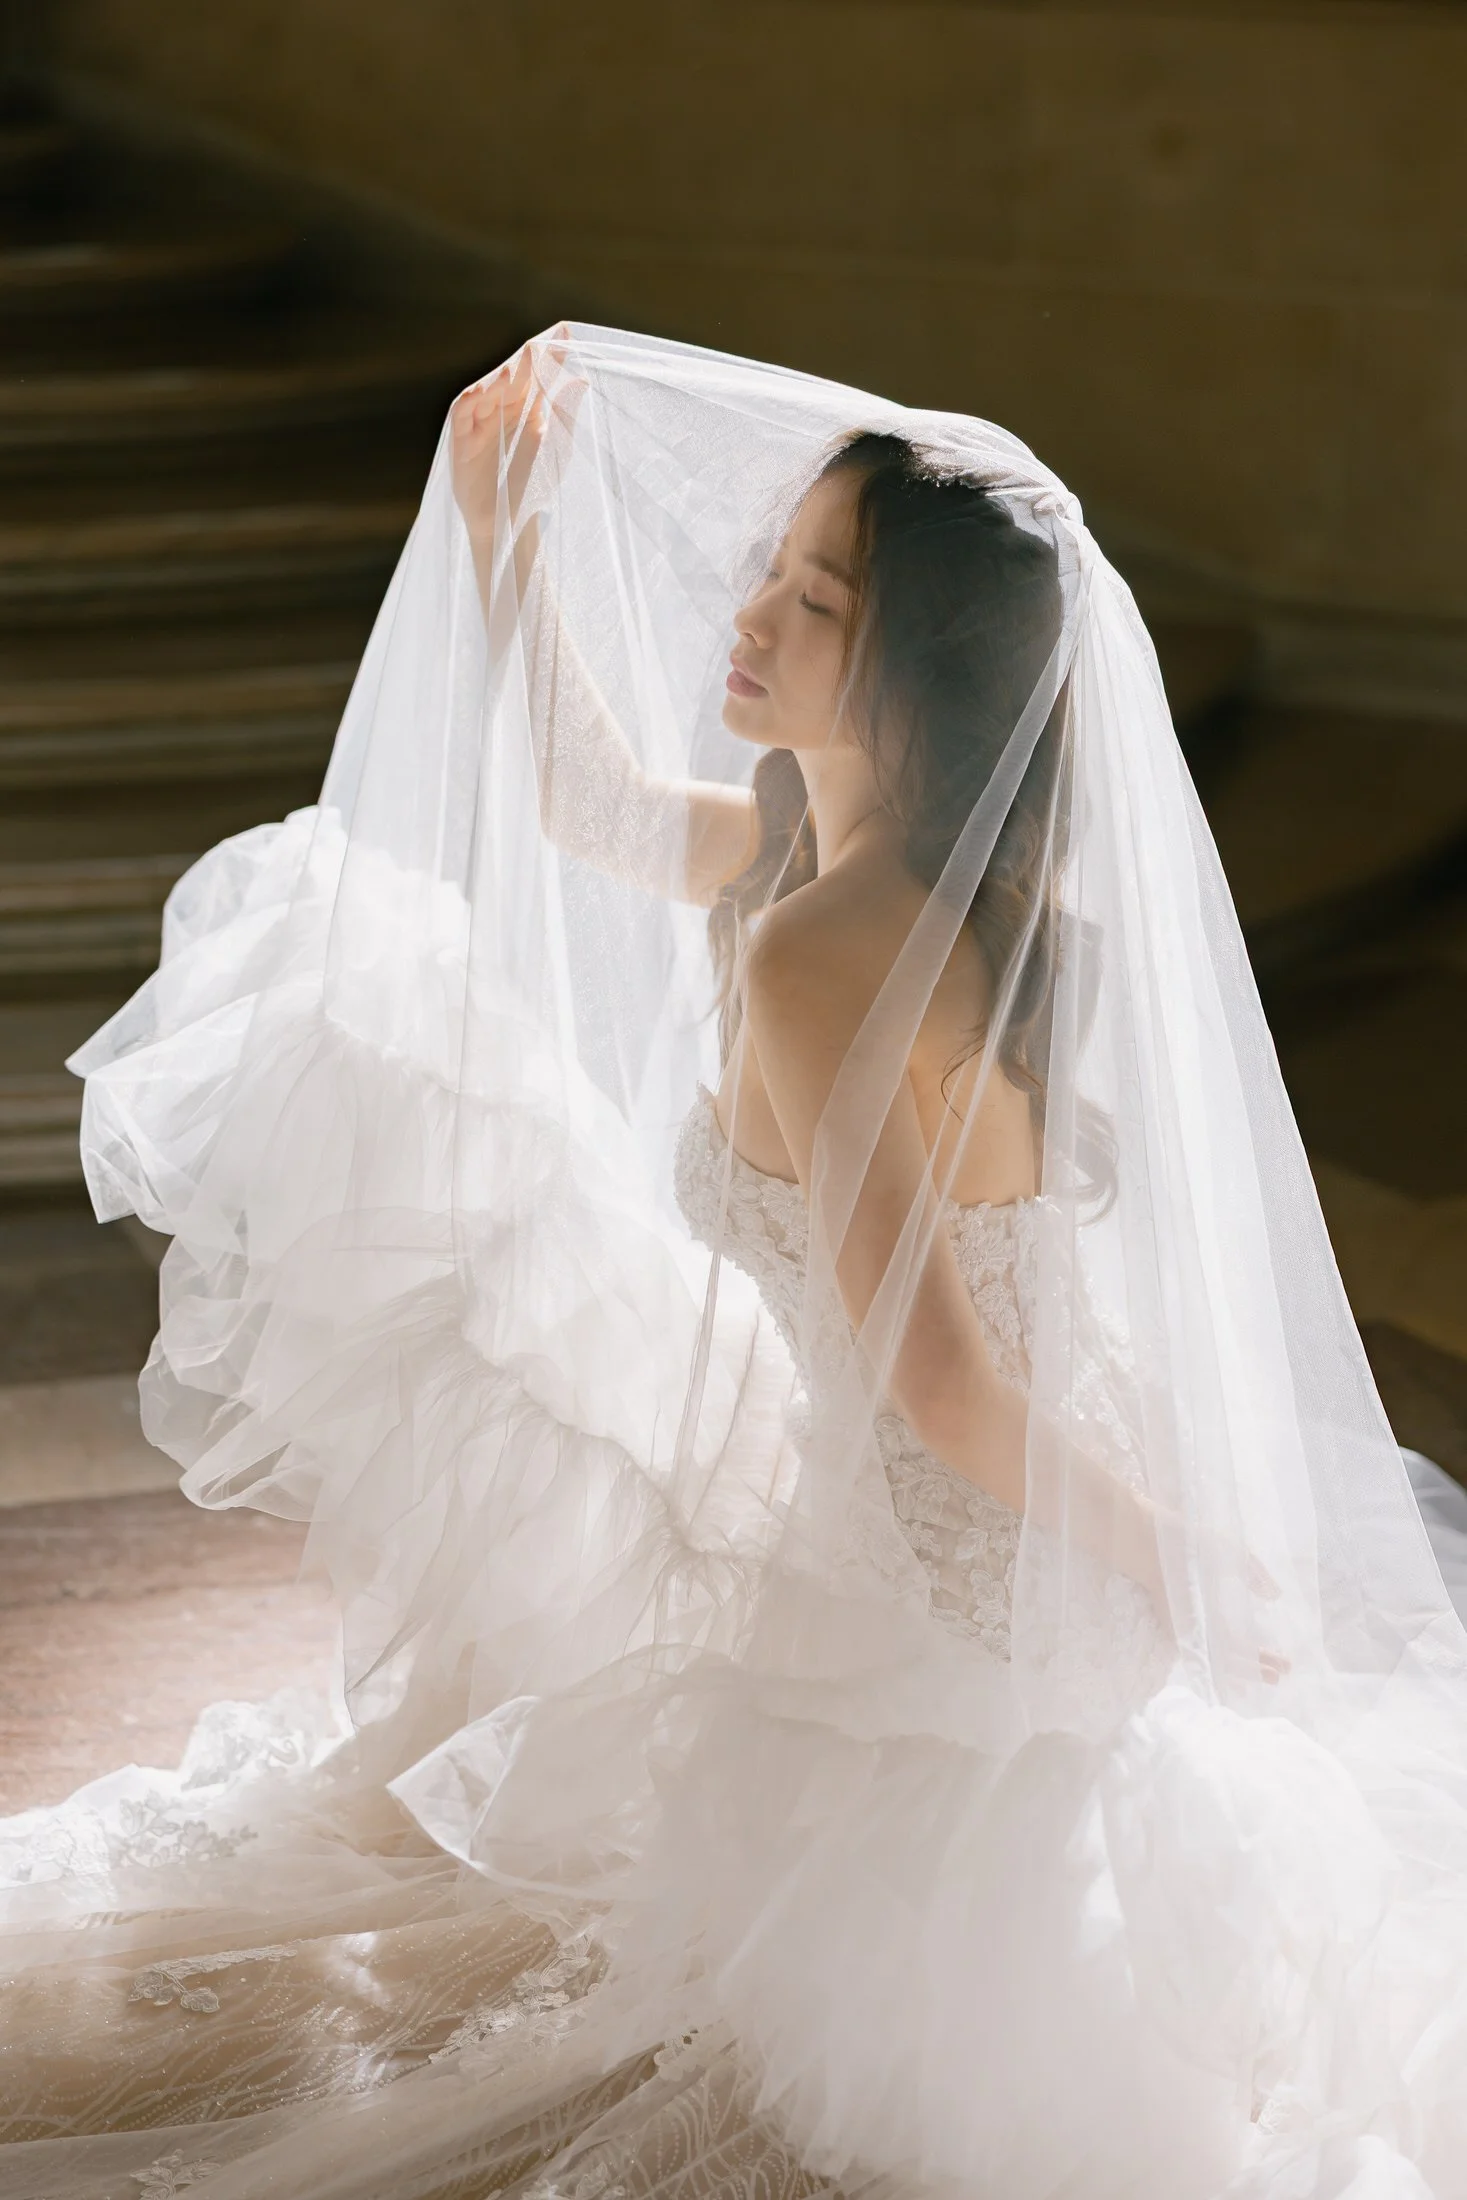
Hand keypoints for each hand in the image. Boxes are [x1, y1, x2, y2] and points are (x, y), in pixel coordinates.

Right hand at [450, 323, 585, 547]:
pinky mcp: (461, 437)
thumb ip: (565, 414)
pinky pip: (463, 411)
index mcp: (528, 408)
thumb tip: (582, 380)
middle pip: (513, 376)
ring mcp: (480, 421)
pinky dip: (472, 399)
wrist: (509, 522)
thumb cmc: (533, 485)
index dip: (549, 353)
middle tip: (541, 346)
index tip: (565, 331)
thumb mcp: (555, 448)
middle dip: (526, 360)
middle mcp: (503, 408)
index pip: (538, 374)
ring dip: (501, 378)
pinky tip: (484, 389)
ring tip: (518, 370)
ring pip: (488, 389)